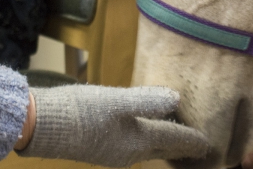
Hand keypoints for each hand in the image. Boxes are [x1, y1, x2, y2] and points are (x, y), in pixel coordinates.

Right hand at [16, 85, 209, 166]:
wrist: (43, 126)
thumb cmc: (80, 111)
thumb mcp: (116, 101)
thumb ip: (147, 100)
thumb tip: (176, 99)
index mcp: (137, 142)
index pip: (173, 140)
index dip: (192, 139)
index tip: (209, 144)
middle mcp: (129, 153)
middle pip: (162, 150)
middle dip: (180, 147)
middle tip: (198, 147)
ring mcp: (113, 152)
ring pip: (147, 150)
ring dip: (163, 145)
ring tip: (174, 139)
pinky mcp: (99, 147)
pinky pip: (132, 147)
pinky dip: (145, 141)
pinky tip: (140, 132)